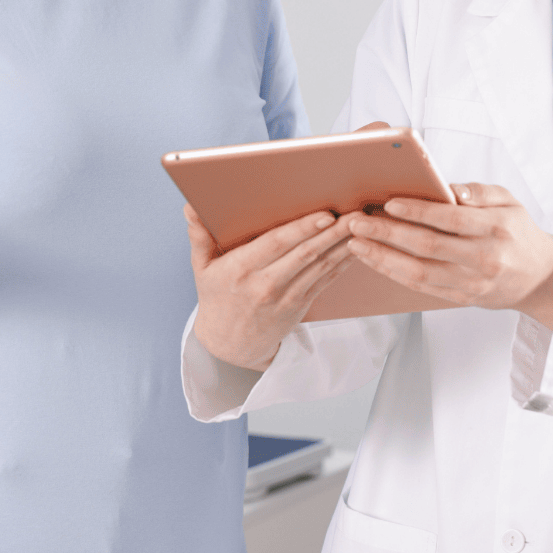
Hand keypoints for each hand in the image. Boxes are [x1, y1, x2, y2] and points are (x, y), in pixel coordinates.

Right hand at [189, 204, 356, 370]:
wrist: (229, 346)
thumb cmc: (216, 299)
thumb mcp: (201, 268)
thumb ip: (200, 235)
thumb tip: (190, 207)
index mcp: (241, 269)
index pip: (276, 244)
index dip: (302, 229)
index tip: (324, 215)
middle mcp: (265, 284)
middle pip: (305, 253)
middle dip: (333, 233)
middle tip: (356, 214)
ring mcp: (285, 297)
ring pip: (320, 267)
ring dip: (343, 246)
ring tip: (362, 226)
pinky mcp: (299, 306)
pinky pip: (325, 281)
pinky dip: (342, 264)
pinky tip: (356, 248)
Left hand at [345, 182, 552, 327]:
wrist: (539, 277)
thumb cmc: (517, 231)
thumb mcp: (509, 201)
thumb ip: (478, 192)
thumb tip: (447, 188)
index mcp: (496, 229)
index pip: (450, 220)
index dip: (418, 212)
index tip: (389, 203)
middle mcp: (483, 258)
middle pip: (428, 247)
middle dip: (387, 233)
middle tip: (357, 221)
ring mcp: (471, 283)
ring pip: (419, 272)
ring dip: (382, 257)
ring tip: (356, 242)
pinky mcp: (461, 298)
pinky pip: (421, 287)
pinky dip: (394, 273)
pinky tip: (374, 259)